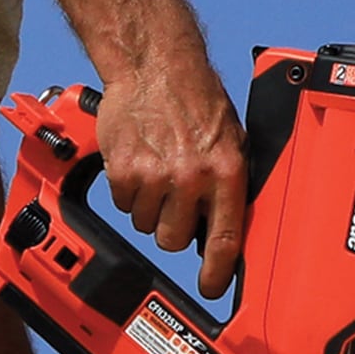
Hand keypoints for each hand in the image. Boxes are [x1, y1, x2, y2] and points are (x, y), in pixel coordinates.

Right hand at [95, 63, 247, 298]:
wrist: (154, 65)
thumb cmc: (195, 97)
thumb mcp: (231, 138)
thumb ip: (229, 182)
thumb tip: (228, 224)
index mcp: (226, 172)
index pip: (225, 239)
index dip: (216, 272)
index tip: (210, 287)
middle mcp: (191, 177)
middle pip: (174, 240)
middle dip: (173, 227)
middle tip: (174, 202)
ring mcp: (154, 175)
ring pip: (146, 223)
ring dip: (150, 206)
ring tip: (157, 172)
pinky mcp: (123, 169)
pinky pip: (123, 203)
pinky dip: (128, 190)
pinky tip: (139, 162)